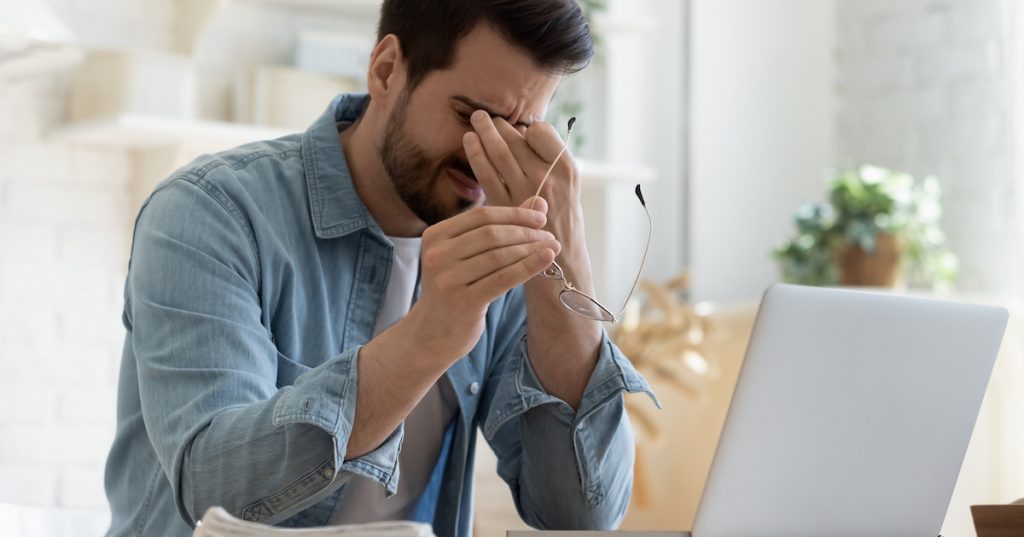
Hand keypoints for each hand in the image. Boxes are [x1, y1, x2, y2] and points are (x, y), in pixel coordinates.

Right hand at [404, 199, 561, 362]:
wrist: (433, 332)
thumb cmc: (456, 288)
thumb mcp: (470, 255)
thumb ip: (500, 227)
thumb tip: (539, 203)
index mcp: (435, 235)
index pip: (481, 216)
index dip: (514, 214)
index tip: (541, 218)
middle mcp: (437, 255)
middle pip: (491, 234)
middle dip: (525, 232)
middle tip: (549, 235)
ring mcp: (447, 279)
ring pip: (499, 256)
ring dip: (530, 249)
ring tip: (552, 248)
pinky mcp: (462, 302)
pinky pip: (503, 279)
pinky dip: (528, 266)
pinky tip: (546, 259)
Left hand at [462, 111, 582, 243]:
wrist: (561, 261)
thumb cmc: (563, 220)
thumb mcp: (570, 187)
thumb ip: (551, 161)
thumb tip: (524, 131)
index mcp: (567, 169)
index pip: (541, 132)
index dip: (528, 128)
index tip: (520, 128)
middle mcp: (547, 178)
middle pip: (517, 140)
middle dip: (498, 124)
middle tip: (484, 115)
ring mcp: (525, 192)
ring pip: (499, 153)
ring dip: (484, 133)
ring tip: (476, 120)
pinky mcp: (505, 206)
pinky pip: (486, 174)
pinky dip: (476, 155)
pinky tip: (469, 142)